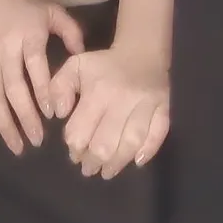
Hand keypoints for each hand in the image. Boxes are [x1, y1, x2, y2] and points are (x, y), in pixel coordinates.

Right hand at [0, 0, 84, 155]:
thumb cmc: (25, 9)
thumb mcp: (53, 12)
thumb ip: (71, 32)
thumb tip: (82, 59)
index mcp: (28, 34)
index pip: (35, 67)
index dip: (43, 92)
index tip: (52, 115)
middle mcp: (4, 46)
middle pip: (12, 86)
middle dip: (25, 116)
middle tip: (36, 141)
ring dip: (4, 122)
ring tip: (17, 145)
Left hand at [50, 46, 169, 179]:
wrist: (141, 50)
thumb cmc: (103, 65)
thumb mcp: (74, 67)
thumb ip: (59, 88)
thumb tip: (60, 114)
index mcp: (97, 91)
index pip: (82, 131)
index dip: (75, 147)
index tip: (74, 154)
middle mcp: (122, 100)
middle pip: (106, 143)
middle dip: (94, 162)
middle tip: (88, 169)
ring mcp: (146, 105)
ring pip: (131, 143)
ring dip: (117, 163)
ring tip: (106, 172)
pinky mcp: (164, 108)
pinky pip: (158, 135)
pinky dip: (147, 151)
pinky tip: (136, 162)